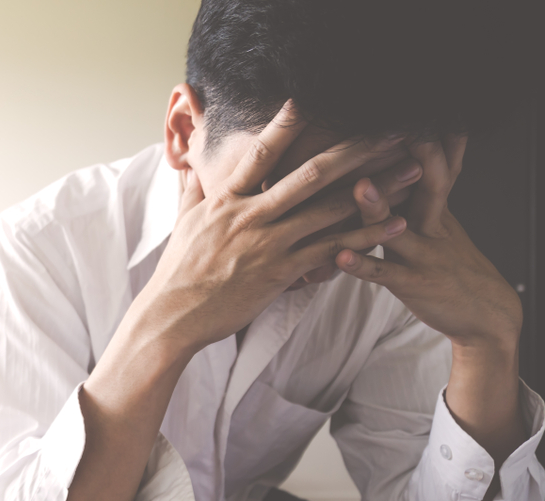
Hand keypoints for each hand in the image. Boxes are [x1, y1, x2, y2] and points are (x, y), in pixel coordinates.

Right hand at [139, 102, 417, 354]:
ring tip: (411, 172)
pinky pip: (332, 250)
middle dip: (357, 150)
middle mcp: (251, 214)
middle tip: (392, 131)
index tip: (312, 100)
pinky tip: (395, 224)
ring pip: (330, 209)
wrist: (174, 314)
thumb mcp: (184, 222)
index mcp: (228, 199)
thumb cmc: (179, 271)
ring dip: (376, 189)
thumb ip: (193, 189)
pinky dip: (366, 236)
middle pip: (311, 174)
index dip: (286, 125)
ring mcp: (268, 243)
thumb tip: (189, 163)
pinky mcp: (281, 272)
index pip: (261, 154)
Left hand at [335, 136, 521, 351]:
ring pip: (397, 226)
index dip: (427, 132)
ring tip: (359, 186)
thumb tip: (429, 145)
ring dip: (378, 206)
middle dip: (416, 151)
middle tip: (400, 124)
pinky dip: (363, 265)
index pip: (435, 157)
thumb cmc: (452, 262)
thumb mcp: (444, 218)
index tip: (410, 104)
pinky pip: (384, 273)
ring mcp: (422, 252)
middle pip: (426, 180)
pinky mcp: (411, 282)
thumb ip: (430, 184)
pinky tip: (341, 257)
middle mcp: (429, 222)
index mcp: (433, 203)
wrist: (484, 313)